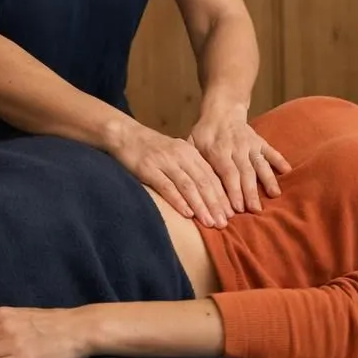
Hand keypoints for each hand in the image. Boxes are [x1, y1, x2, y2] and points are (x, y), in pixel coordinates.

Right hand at [111, 123, 232, 226]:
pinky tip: (187, 214)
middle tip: (224, 223)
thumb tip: (209, 194)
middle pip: (203, 182)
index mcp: (191, 153)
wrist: (126, 134)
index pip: (211, 177)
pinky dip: (178, 200)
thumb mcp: (177, 154)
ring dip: (201, 206)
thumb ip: (191, 169)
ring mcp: (165, 162)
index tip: (232, 214)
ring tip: (210, 222)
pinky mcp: (148, 168)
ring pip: (188, 186)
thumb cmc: (153, 149)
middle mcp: (181, 156)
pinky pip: (166, 186)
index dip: (222, 196)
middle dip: (216, 204)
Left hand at [190, 111, 290, 213]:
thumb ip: (194, 165)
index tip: (237, 208)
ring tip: (274, 195)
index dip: (233, 190)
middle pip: (245, 171)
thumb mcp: (192, 145)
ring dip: (268, 179)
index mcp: (217, 150)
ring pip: (260, 163)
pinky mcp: (260, 142)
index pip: (227, 173)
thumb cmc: (204, 134)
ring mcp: (250, 144)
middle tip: (255, 210)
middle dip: (250, 191)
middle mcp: (236, 147)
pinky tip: (287, 171)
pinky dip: (279, 160)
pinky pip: (271, 151)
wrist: (222, 110)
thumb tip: (192, 190)